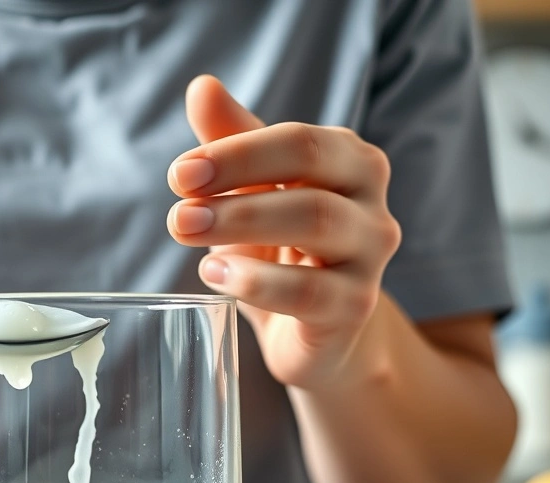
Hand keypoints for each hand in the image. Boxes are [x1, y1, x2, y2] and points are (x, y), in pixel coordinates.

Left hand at [166, 76, 401, 389]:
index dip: (236, 152)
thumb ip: (231, 141)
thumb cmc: (283, 247)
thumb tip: (202, 87)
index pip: (297, 140)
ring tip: (189, 235)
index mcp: (350, 160)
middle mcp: (371, 200)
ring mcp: (371, 255)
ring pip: (315, 222)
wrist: (314, 327)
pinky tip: (215, 275)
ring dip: (241, 224)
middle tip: (178, 210)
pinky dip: (256, 281)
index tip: (180, 174)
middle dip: (236, 185)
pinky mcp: (356, 307)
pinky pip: (309, 291)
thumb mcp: (254, 192)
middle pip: (310, 171)